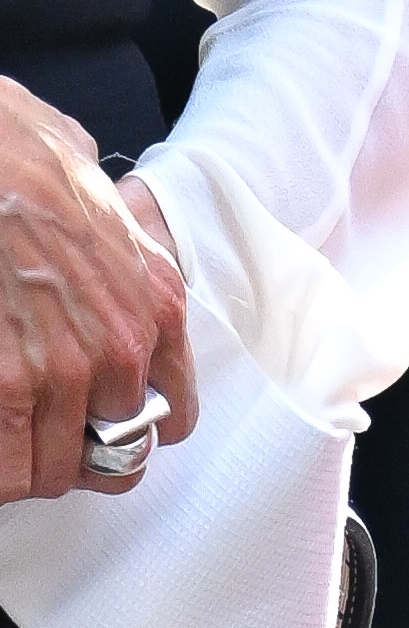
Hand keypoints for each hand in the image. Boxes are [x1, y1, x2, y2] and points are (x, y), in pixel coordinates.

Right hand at [0, 91, 197, 499]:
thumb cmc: (25, 156)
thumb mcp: (102, 196)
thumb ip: (119, 236)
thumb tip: (107, 219)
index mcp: (156, 305)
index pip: (172, 414)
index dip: (128, 426)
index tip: (98, 424)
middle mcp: (122, 349)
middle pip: (112, 452)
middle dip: (73, 449)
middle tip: (38, 433)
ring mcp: (63, 373)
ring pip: (56, 470)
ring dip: (29, 463)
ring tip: (10, 438)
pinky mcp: (6, 386)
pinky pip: (9, 470)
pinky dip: (1, 471)